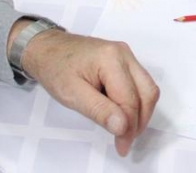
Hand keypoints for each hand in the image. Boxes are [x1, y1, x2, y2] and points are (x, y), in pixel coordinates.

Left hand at [22, 29, 158, 156]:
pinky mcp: (124, 61)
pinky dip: (134, 102)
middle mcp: (124, 54)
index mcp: (111, 58)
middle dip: (139, 120)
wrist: (48, 48)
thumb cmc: (55, 68)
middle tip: (125, 141)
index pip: (129, 99)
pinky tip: (120, 113)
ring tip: (123, 130)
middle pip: (147, 92)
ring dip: (140, 112)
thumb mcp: (71, 94)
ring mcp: (126, 56)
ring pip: (147, 88)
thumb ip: (98, 110)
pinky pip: (139, 84)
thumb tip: (122, 126)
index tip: (122, 146)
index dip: (129, 127)